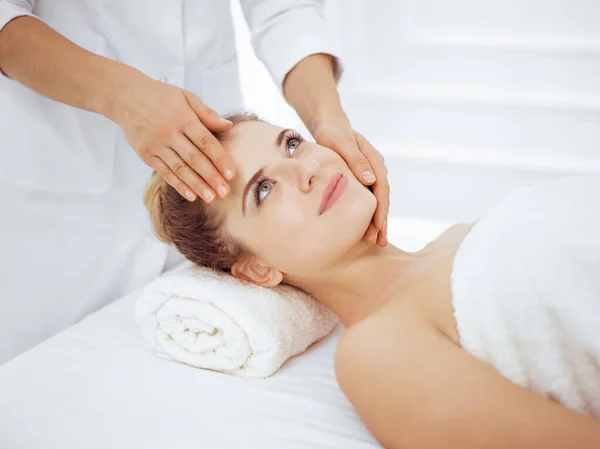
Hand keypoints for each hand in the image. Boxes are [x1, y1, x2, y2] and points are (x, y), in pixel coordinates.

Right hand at [107, 72, 235, 201]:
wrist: (124, 97)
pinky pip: (165, 172)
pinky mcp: (146, 154)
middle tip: (226, 192)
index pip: (205, 142)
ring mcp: (156, 145)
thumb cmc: (160, 96)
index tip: (232, 174)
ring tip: (211, 198)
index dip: (220, 159)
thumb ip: (207, 114)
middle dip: (211, 177)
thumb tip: (228, 126)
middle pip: (194, 159)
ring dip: (197, 185)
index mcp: (182, 117)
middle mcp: (169, 132)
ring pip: (180, 169)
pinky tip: (191, 195)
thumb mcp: (186, 97)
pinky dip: (178, 185)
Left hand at [314, 122, 389, 246]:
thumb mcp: (342, 143)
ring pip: (374, 201)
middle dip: (381, 221)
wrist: (328, 124)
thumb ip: (356, 160)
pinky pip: (365, 199)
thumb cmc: (333, 132)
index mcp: (374, 161)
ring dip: (375, 221)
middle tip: (380, 242)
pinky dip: (366, 213)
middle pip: (381, 199)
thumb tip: (370, 180)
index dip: (381, 209)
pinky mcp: (359, 180)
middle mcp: (375, 170)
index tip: (378, 226)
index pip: (382, 189)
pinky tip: (363, 228)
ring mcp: (368, 175)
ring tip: (375, 241)